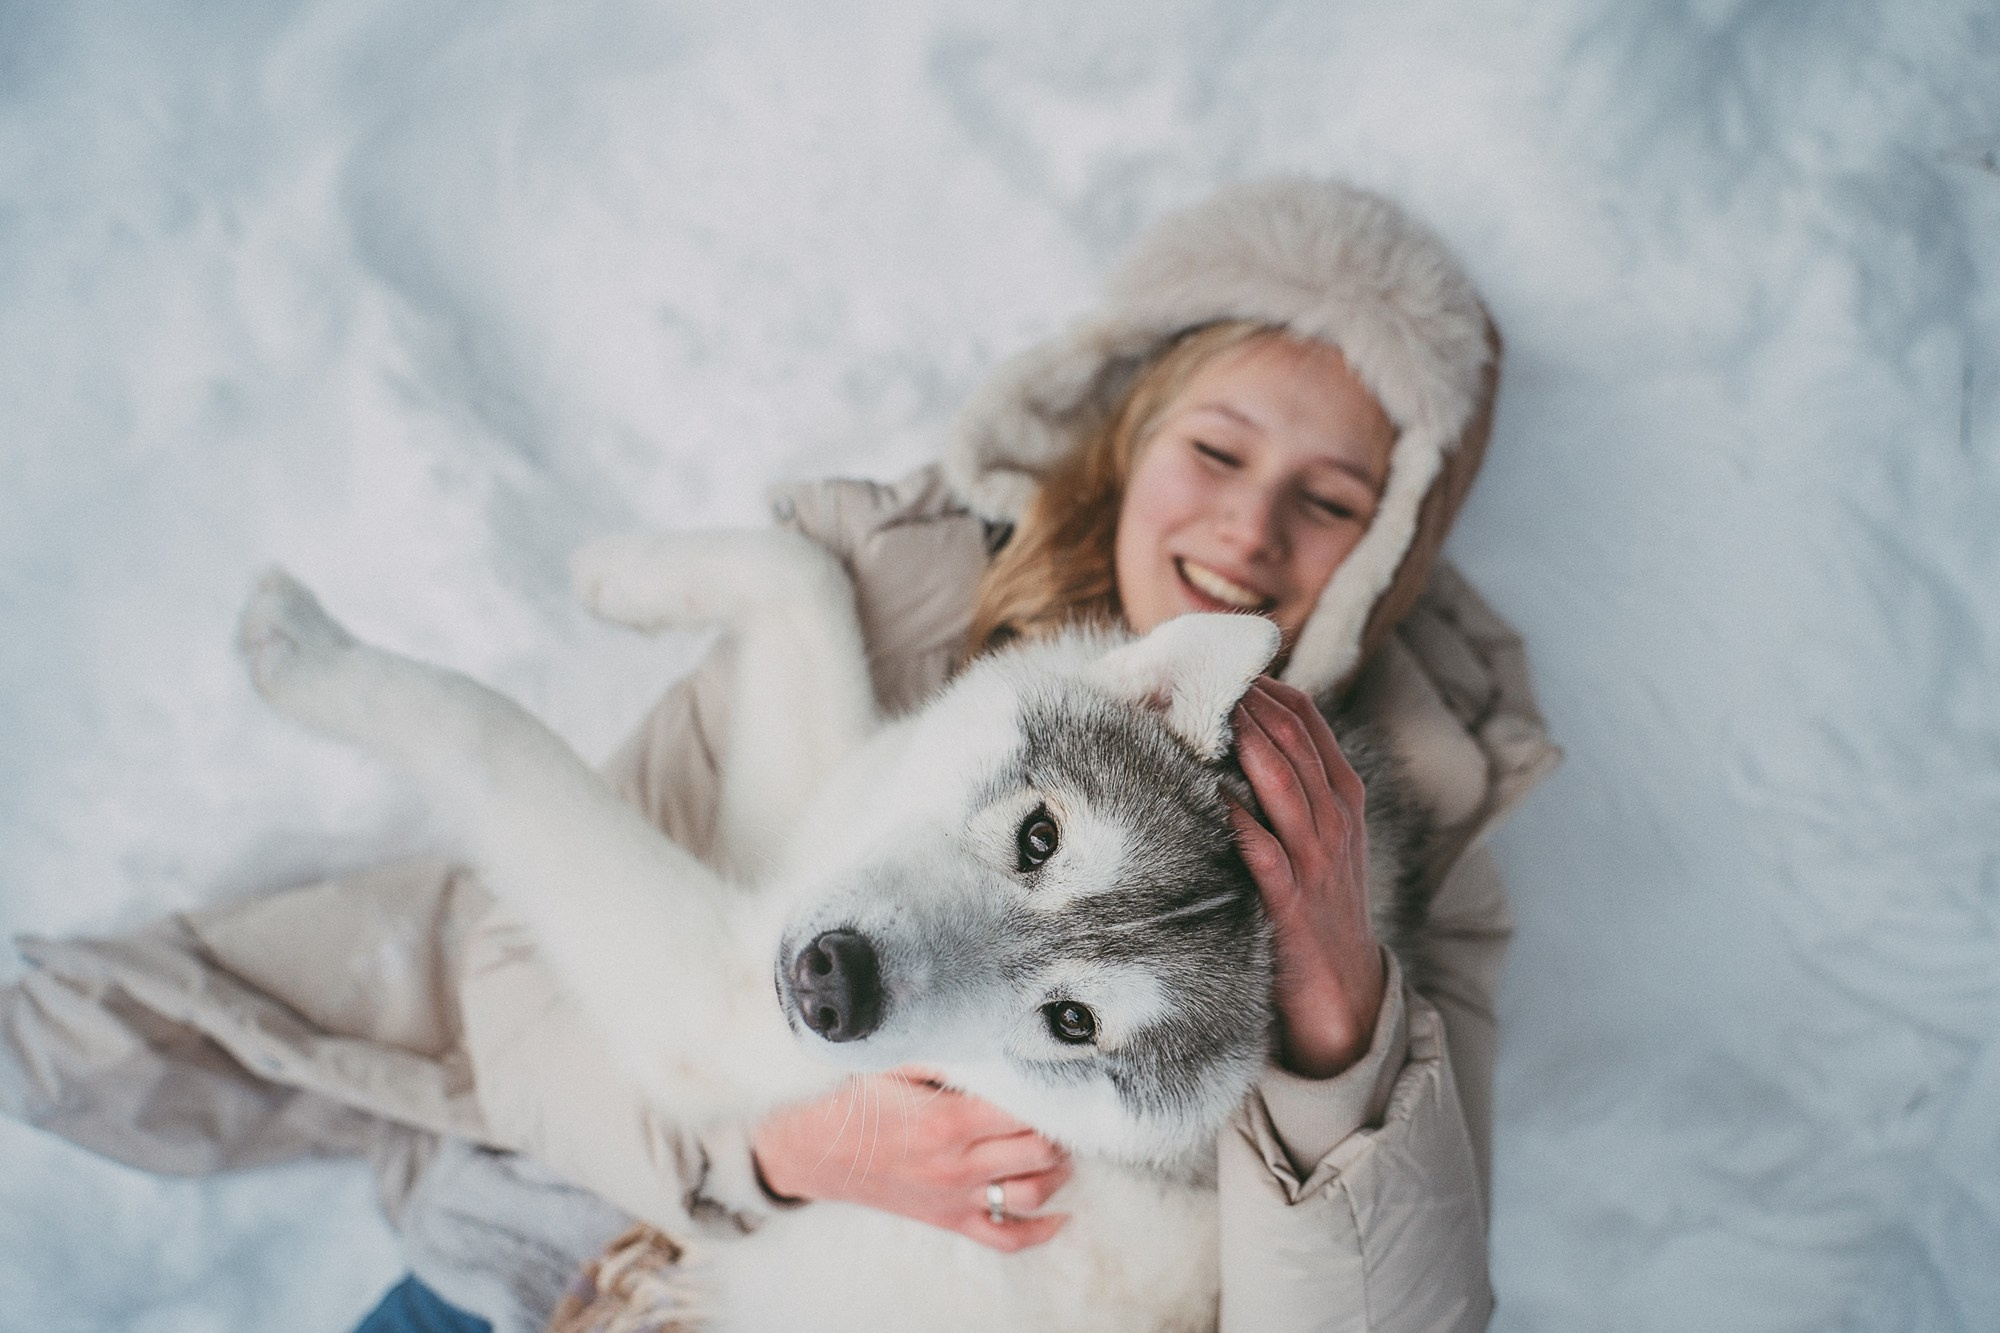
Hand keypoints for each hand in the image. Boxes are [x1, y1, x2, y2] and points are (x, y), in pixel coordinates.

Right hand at [751, 1069, 1071, 1251]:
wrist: (820, 1154)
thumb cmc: (859, 1103)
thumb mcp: (895, 1062)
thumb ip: (943, 1049)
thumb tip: (988, 1031)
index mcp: (948, 1120)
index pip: (1023, 1109)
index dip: (1048, 1093)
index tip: (1058, 1076)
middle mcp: (958, 1164)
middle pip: (1040, 1151)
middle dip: (1059, 1128)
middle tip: (1063, 1108)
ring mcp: (957, 1197)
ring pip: (1032, 1193)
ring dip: (1059, 1171)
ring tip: (1064, 1147)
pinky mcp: (951, 1219)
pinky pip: (1006, 1237)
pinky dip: (1041, 1229)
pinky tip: (1060, 1213)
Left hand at [1229, 677, 1386, 1078]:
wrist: (1346, 993)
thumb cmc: (1322, 907)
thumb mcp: (1324, 838)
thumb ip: (1296, 787)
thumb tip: (1246, 733)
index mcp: (1344, 799)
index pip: (1310, 722)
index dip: (1269, 687)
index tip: (1229, 666)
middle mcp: (1335, 821)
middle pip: (1294, 741)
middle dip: (1252, 703)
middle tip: (1209, 672)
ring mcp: (1316, 860)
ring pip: (1284, 785)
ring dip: (1248, 745)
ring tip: (1213, 711)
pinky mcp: (1291, 902)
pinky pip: (1263, 851)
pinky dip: (1238, 820)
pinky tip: (1212, 796)